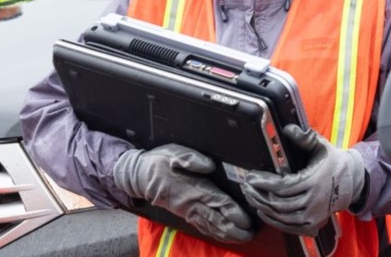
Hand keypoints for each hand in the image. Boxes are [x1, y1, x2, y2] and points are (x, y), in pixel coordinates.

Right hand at [113, 144, 253, 242]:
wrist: (140, 175)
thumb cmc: (161, 162)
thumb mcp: (176, 153)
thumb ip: (193, 159)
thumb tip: (209, 165)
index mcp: (196, 189)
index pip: (220, 203)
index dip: (234, 214)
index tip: (247, 221)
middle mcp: (193, 203)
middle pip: (218, 220)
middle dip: (236, 230)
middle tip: (250, 235)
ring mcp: (188, 210)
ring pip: (211, 227)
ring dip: (227, 234)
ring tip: (242, 238)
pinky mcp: (184, 213)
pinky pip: (201, 227)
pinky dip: (214, 233)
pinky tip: (222, 236)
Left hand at [241, 124, 365, 235]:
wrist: (352, 182)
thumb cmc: (333, 162)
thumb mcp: (322, 146)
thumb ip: (305, 138)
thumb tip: (287, 129)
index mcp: (315, 181)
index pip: (283, 186)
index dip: (264, 183)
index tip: (251, 177)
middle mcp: (314, 201)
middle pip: (279, 203)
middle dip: (258, 195)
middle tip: (246, 187)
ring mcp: (313, 215)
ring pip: (281, 216)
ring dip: (263, 207)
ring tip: (251, 197)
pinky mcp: (312, 224)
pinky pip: (288, 226)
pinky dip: (273, 220)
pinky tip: (263, 211)